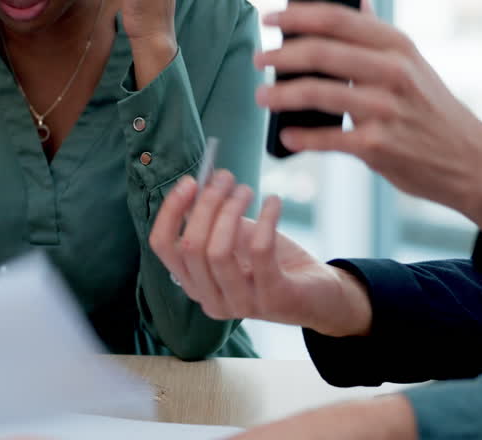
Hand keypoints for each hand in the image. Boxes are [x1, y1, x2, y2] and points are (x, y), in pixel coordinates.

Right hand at [149, 172, 373, 336]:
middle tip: (226, 177)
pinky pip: (260, 250)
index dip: (170, 210)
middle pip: (191, 246)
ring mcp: (241, 304)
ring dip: (232, 210)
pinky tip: (273, 201)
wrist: (319, 294)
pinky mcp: (273, 298)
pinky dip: (265, 218)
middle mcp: (211, 300)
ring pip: (218, 251)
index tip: (190, 181)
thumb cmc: (272, 262)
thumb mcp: (235, 237)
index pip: (162, 247)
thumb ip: (212, 216)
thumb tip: (198, 181)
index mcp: (194, 284)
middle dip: (207, 203)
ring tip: (247, 190)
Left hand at [255, 2, 481, 248]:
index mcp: (396, 44)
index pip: (337, 18)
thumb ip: (376, 30)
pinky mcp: (377, 146)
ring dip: (281, 95)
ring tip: (262, 96)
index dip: (296, 15)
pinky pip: (327, 138)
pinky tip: (287, 135)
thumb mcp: (411, 60)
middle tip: (258, 59)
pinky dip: (301, 136)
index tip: (269, 18)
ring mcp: (384, 109)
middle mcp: (392, 72)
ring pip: (318, 93)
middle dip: (280, 55)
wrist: (470, 161)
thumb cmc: (431, 108)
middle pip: (321, 53)